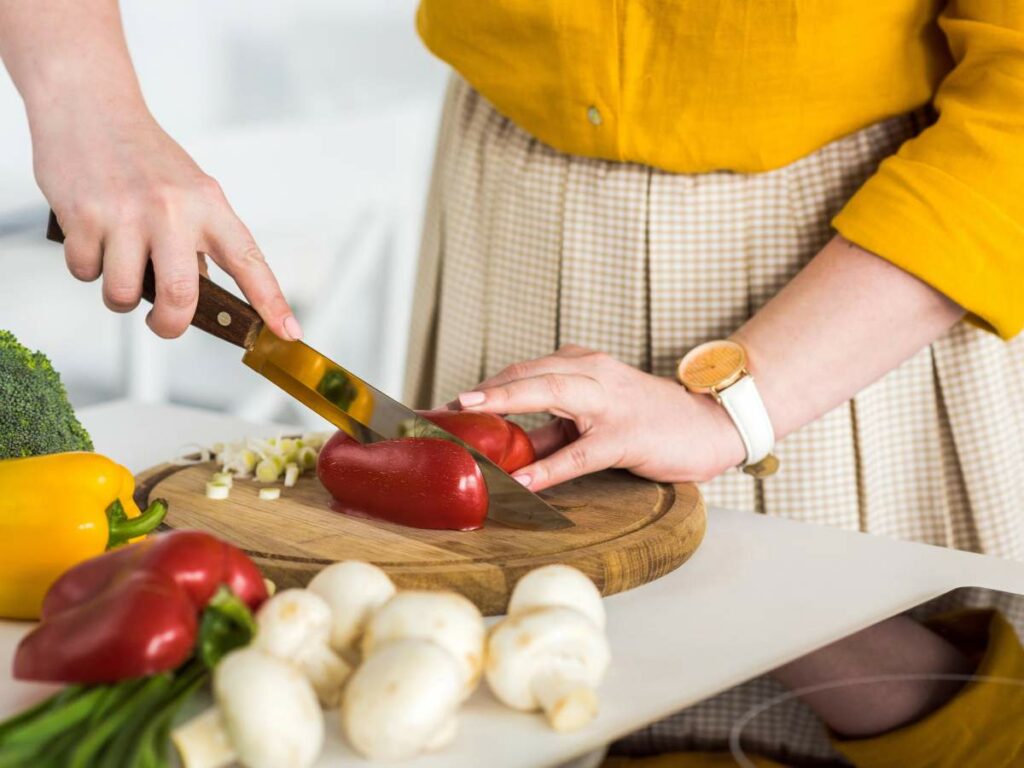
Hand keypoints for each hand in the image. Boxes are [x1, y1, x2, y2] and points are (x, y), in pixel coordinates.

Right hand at [31, 101, 299, 339]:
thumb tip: (198, 295)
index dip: (271, 301)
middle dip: (170, 325)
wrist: (88, 106)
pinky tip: (92, 239)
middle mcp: (172, 210)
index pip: (248, 261)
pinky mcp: (83, 217)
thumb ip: (200, 240)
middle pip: (181, 296)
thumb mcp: (189, 191)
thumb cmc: (142, 155)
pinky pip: (84, 273)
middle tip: (163, 323)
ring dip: (119, 297)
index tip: (287, 331)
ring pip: (123, 294)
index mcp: (209, 205)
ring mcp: (126, 214)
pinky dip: (86, 268)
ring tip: (120, 268)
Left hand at [455, 345, 745, 490]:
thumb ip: (549, 434)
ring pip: (550, 393)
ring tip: (469, 417)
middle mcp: (592, 374)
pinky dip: (549, 466)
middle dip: (484, 388)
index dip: (483, 388)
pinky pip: (580, 451)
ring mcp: (609, 402)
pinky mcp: (626, 435)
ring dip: (506, 403)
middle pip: (529, 373)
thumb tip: (502, 455)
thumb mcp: (591, 422)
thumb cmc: (646, 423)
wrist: (708, 426)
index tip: (445, 406)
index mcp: (580, 366)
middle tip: (444, 406)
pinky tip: (523, 480)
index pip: (523, 371)